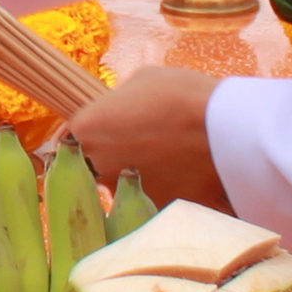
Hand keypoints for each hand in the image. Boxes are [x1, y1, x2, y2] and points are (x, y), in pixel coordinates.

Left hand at [64, 65, 233, 209]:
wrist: (224, 130)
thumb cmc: (180, 94)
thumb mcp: (142, 81)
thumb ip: (121, 101)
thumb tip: (124, 110)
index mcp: (86, 131)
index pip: (67, 142)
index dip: (83, 140)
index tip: (98, 138)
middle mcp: (98, 167)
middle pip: (92, 168)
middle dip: (109, 160)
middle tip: (138, 146)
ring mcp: (124, 193)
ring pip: (122, 188)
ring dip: (136, 177)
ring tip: (167, 160)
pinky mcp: (153, 210)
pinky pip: (150, 200)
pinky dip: (163, 190)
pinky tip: (183, 175)